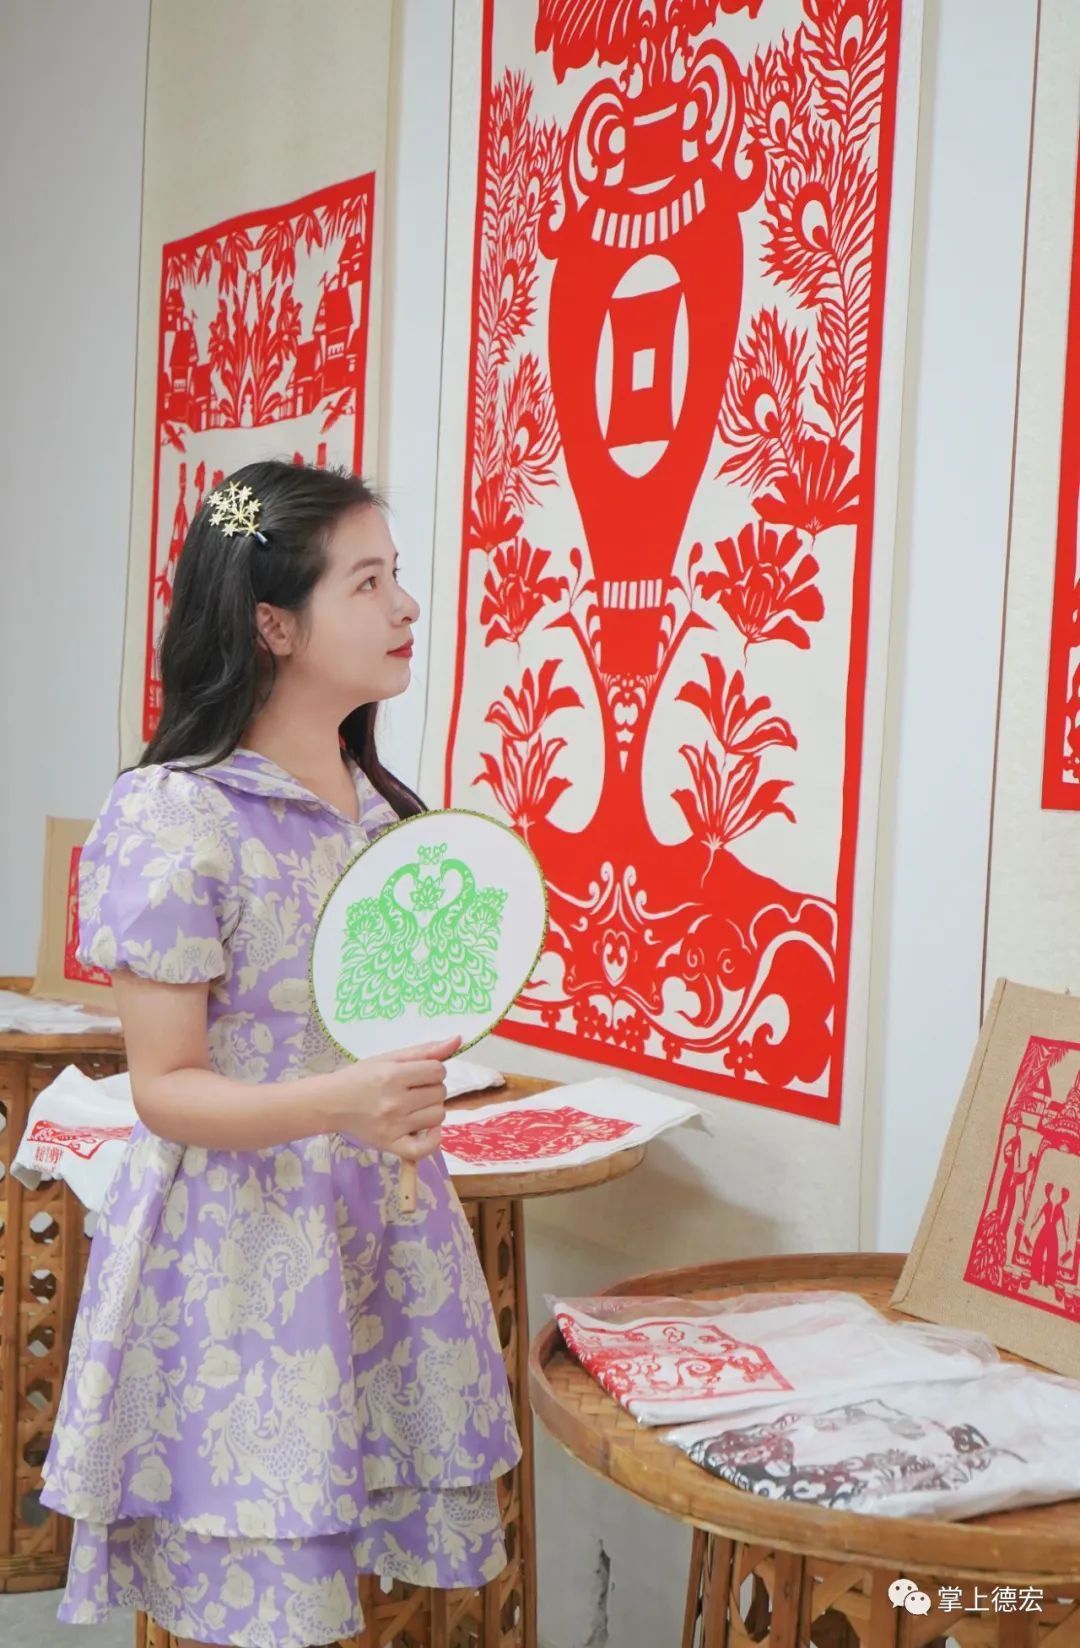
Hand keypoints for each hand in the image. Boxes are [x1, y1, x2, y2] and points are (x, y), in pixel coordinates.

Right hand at [325, 1035, 461, 1160]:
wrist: (331, 1103)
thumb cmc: (360, 1077)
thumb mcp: (389, 1058)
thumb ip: (424, 1050)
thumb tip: (458, 1040)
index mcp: (393, 1076)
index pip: (438, 1071)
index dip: (432, 1069)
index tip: (419, 1073)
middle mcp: (394, 1102)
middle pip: (440, 1093)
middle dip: (430, 1088)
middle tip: (412, 1089)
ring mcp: (394, 1126)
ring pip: (438, 1115)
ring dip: (431, 1109)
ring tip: (413, 1106)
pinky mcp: (392, 1145)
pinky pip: (427, 1147)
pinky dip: (432, 1137)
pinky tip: (425, 1127)